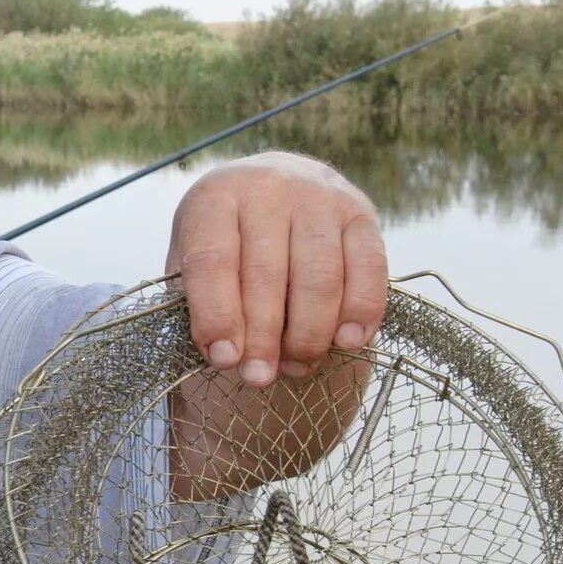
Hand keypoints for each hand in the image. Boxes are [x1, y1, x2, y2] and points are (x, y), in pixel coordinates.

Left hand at [166, 152, 386, 386]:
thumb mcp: (193, 254)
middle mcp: (269, 187)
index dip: (217, 316)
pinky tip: (346, 343)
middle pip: (267, 274)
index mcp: (216, 197)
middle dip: (263, 337)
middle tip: (258, 377)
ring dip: (309, 334)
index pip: (212, 261)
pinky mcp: (361, 211)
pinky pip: (369, 268)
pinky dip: (360, 312)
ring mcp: (319, 196)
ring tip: (295, 366)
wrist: (276, 186)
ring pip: (319, 277)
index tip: (222, 360)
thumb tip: (225, 354)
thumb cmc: (227, 236)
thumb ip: (198, 298)